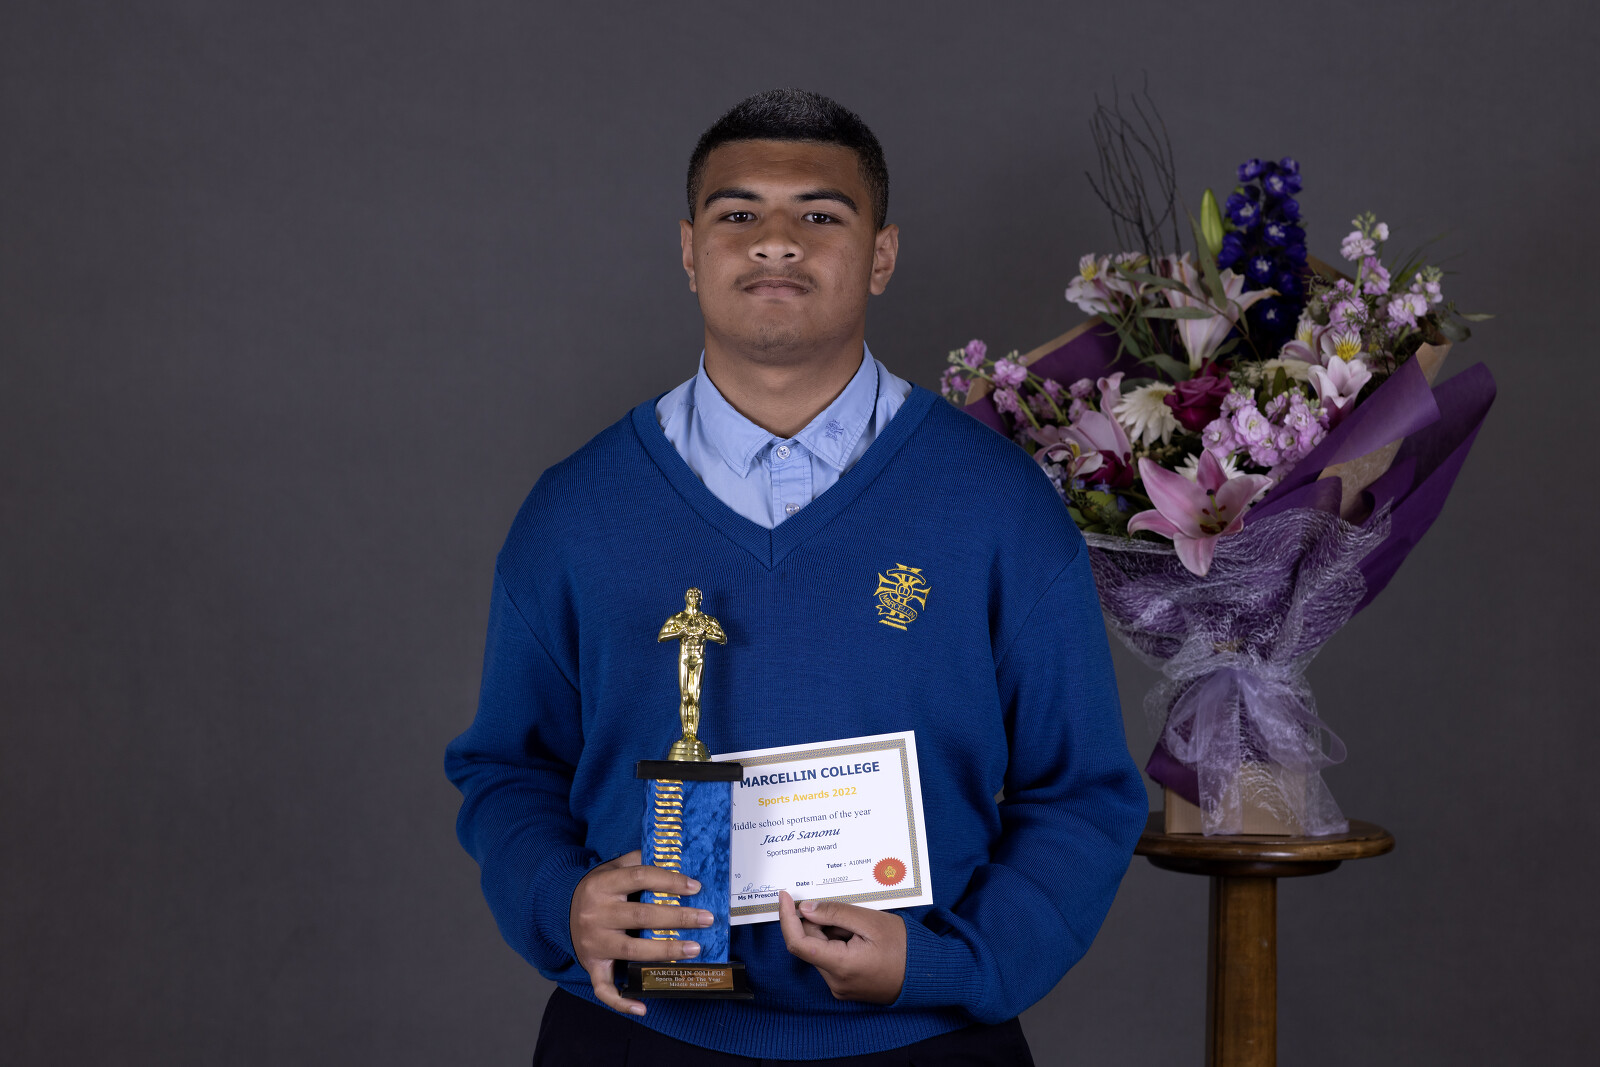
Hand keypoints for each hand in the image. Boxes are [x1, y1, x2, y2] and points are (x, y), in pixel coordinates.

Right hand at [570, 850, 710, 1015]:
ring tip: (694, 949)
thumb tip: (672, 853)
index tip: (695, 887)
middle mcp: (596, 914)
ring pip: (631, 950)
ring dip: (665, 952)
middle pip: (641, 916)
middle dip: (678, 918)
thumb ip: (637, 860)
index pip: (639, 878)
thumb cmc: (598, 889)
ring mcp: (593, 942)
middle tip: (706, 919)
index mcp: (602, 885)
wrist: (558, 909)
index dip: (669, 881)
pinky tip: (643, 1007)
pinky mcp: (591, 965)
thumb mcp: (611, 867)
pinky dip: (622, 1001)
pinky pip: (604, 988)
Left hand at [777, 890, 905, 1002]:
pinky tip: (861, 938)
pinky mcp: (846, 987)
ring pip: (821, 951)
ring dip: (832, 933)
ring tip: (861, 928)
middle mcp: (835, 982)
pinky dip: (839, 944)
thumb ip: (835, 913)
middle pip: (810, 944)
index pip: (797, 942)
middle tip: (847, 912)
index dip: (786, 917)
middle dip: (820, 923)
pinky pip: (832, 960)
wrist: (927, 974)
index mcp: (840, 966)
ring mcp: (841, 987)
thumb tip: (806, 909)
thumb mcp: (870, 921)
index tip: (784, 896)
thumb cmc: (904, 947)